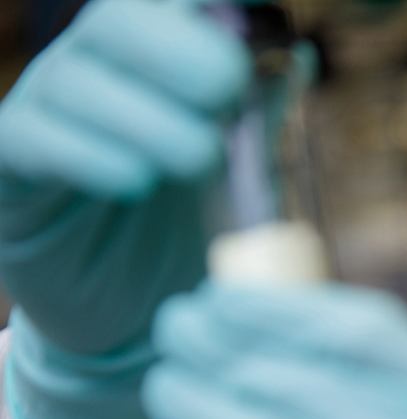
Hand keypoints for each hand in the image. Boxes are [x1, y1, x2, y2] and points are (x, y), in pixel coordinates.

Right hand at [0, 0, 251, 418]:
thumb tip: (295, 57)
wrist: (130, 316)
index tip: (262, 23)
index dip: (220, 4)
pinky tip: (135, 181)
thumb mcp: (239, 176)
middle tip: (226, 90)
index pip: (178, 5)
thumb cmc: (189, 232)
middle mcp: (96, 70)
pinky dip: (88, 156)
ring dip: (144, 114)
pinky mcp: (12, 164)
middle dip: (180, 49)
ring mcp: (48, 112)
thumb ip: (259, 120)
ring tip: (197, 159)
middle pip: (118, 20)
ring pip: (74, 79)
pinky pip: (34, 140)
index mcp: (157, 58)